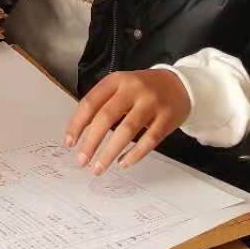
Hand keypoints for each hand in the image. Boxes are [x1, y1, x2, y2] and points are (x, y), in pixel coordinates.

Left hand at [64, 69, 190, 172]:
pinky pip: (149, 140)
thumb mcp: (120, 87)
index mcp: (116, 80)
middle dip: (91, 142)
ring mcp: (151, 103)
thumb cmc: (142, 90)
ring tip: (98, 168)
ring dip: (109, 152)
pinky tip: (123, 163)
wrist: (180, 84)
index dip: (77, 124)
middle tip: (81, 161)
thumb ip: (102, 104)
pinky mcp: (167, 118)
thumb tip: (79, 132)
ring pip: (126, 131)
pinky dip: (134, 154)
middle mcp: (133, 89)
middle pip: (106, 117)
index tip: (69, 142)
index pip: (90, 103)